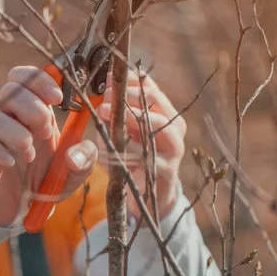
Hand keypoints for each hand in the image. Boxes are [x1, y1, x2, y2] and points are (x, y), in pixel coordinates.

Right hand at [0, 66, 99, 227]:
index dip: (41, 80)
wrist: (19, 211)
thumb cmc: (45, 182)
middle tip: (47, 132)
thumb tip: (75, 154)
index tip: (57, 98)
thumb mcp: (74, 174)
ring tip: (30, 155)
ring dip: (18, 135)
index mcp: (34, 112)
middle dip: (33, 109)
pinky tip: (10, 163)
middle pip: (11, 90)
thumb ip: (85, 159)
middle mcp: (11, 118)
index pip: (28, 78)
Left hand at [97, 71, 185, 220]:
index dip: (128, 78)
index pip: (149, 86)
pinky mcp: (167, 171)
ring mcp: (174, 148)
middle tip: (104, 95)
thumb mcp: (121, 131)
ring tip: (104, 110)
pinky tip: (111, 144)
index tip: (107, 77)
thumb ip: (114, 112)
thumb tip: (102, 88)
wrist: (148, 198)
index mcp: (163, 112)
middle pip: (156, 99)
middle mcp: (173, 127)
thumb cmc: (131, 158)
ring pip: (159, 123)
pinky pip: (149, 155)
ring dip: (130, 114)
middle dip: (127, 93)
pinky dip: (128, 147)